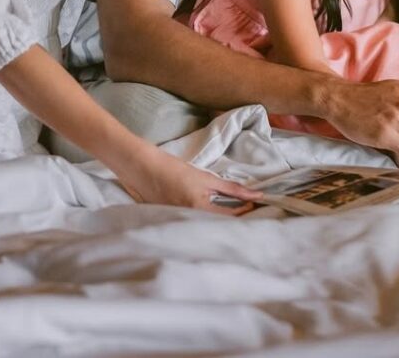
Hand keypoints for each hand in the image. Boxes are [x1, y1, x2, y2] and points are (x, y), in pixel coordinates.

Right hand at [116, 146, 264, 215]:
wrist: (143, 167)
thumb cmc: (173, 169)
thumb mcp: (204, 177)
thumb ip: (230, 188)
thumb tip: (254, 195)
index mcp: (198, 209)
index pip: (230, 219)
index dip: (245, 212)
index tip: (254, 205)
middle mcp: (189, 222)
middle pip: (220, 229)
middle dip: (235, 223)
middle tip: (246, 212)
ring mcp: (180, 225)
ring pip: (208, 230)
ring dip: (221, 224)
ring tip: (231, 215)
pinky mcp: (173, 225)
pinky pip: (195, 228)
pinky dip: (206, 224)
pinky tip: (211, 218)